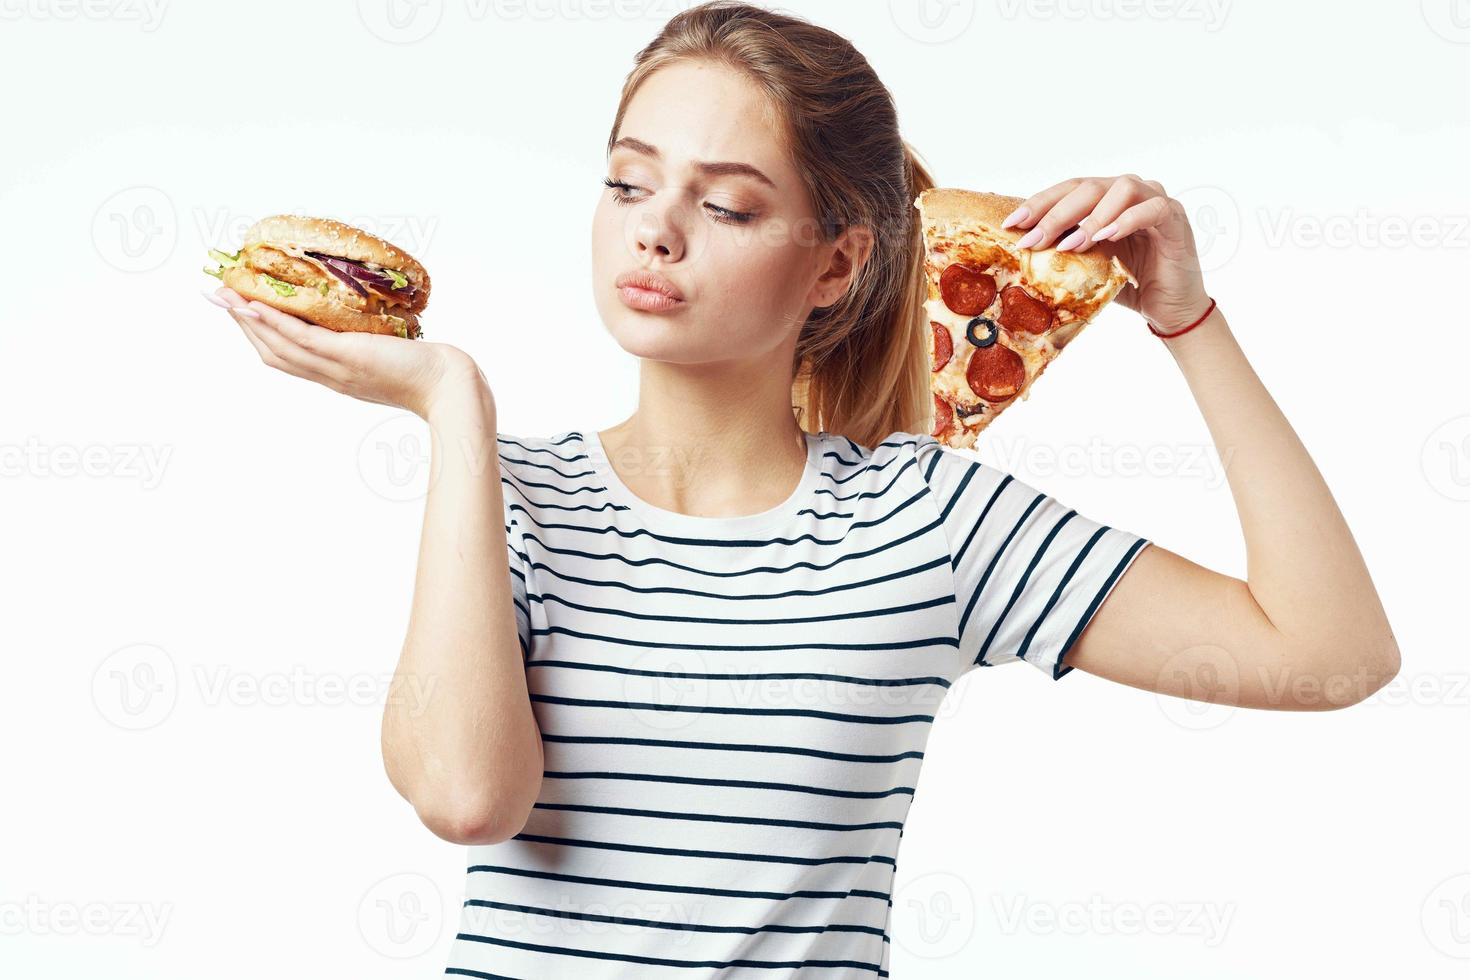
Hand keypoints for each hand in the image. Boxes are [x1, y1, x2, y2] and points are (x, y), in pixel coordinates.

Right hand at [208, 287, 486, 418]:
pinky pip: (303, 340)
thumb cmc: (427, 369)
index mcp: (334, 375)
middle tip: (214, 296)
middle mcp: (329, 375)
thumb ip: (369, 340)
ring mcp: (336, 368)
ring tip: (224, 296)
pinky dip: (276, 324)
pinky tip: (257, 306)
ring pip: (280, 345)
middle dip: (240, 323)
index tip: (237, 309)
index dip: (257, 333)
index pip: (286, 355)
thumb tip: (364, 314)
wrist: (448, 386)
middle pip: (271, 351)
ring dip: (247, 320)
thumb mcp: (388, 352)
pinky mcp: (348, 357)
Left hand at [1001, 175, 1211, 332]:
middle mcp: (1129, 192)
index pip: (1068, 190)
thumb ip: (1063, 251)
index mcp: (1104, 198)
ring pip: (1121, 190)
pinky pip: (1152, 208)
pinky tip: (1108, 237)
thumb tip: (1019, 252)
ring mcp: (1154, 200)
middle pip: (1089, 187)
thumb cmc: (1126, 283)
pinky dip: (1127, 220)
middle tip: (1034, 239)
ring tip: (1072, 244)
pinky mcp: (1175, 218)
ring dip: (1092, 217)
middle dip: (1057, 213)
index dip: (1039, 203)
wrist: (1168, 308)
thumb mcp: (1087, 265)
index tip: (1012, 223)